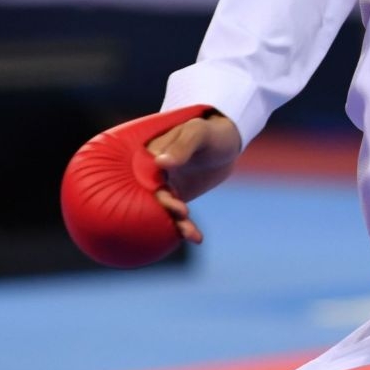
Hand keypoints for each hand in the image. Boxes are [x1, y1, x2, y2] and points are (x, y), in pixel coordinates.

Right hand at [147, 112, 242, 243]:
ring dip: (176, 223)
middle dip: (165, 209)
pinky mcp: (177, 197)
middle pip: (151, 196)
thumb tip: (161, 163)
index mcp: (149, 155)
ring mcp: (165, 186)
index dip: (153, 191)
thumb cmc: (210, 131)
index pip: (142, 176)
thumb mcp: (198, 133)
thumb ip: (182, 146)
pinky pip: (177, 215)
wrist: (227, 141)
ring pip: (164, 209)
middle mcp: (152, 173)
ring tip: (192, 234)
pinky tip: (197, 238)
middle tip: (184, 213)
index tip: (169, 202)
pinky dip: (185, 227)